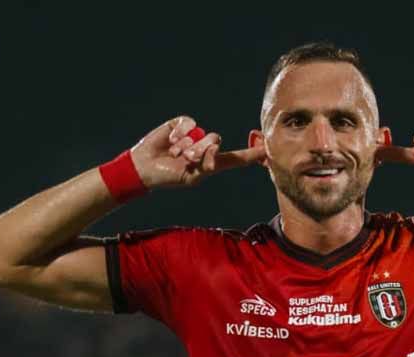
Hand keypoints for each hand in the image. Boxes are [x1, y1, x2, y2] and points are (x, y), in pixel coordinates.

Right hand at [129, 116, 264, 188]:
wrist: (145, 167)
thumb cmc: (169, 176)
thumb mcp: (192, 176)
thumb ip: (208, 165)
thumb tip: (216, 151)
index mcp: (212, 163)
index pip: (236, 158)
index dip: (252, 153)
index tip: (268, 148)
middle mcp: (206, 147)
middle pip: (215, 141)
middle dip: (200, 151)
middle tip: (186, 159)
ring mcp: (194, 135)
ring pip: (202, 133)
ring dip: (187, 145)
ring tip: (175, 153)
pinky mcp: (182, 125)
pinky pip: (189, 123)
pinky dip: (180, 133)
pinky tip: (171, 140)